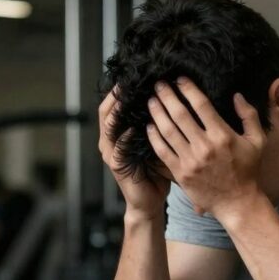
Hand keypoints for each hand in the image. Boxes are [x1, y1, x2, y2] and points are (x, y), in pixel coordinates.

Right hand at [98, 86, 170, 219]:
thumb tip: (173, 101)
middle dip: (115, 96)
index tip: (133, 76)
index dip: (119, 91)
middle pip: (105, 112)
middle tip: (127, 81)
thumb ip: (158, 126)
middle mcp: (110, 142)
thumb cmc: (156, 173)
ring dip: (117, 112)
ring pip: (108, 127)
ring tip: (126, 98)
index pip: (113, 106)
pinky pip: (119, 148)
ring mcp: (111, 155)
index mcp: (118, 135)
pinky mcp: (117, 167)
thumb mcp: (157, 144)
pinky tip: (134, 128)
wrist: (149, 203)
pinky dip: (125, 137)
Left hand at [145, 78, 264, 221]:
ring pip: (168, 131)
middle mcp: (204, 146)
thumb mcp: (257, 142)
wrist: (238, 203)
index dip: (188, 89)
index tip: (179, 79)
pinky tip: (149, 126)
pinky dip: (154, 137)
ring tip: (151, 101)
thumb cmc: (248, 171)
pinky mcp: (180, 173)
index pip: (201, 105)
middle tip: (158, 85)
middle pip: (180, 114)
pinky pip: (163, 151)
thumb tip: (237, 96)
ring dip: (157, 113)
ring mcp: (190, 160)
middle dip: (167, 96)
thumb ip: (249, 116)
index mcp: (222, 135)